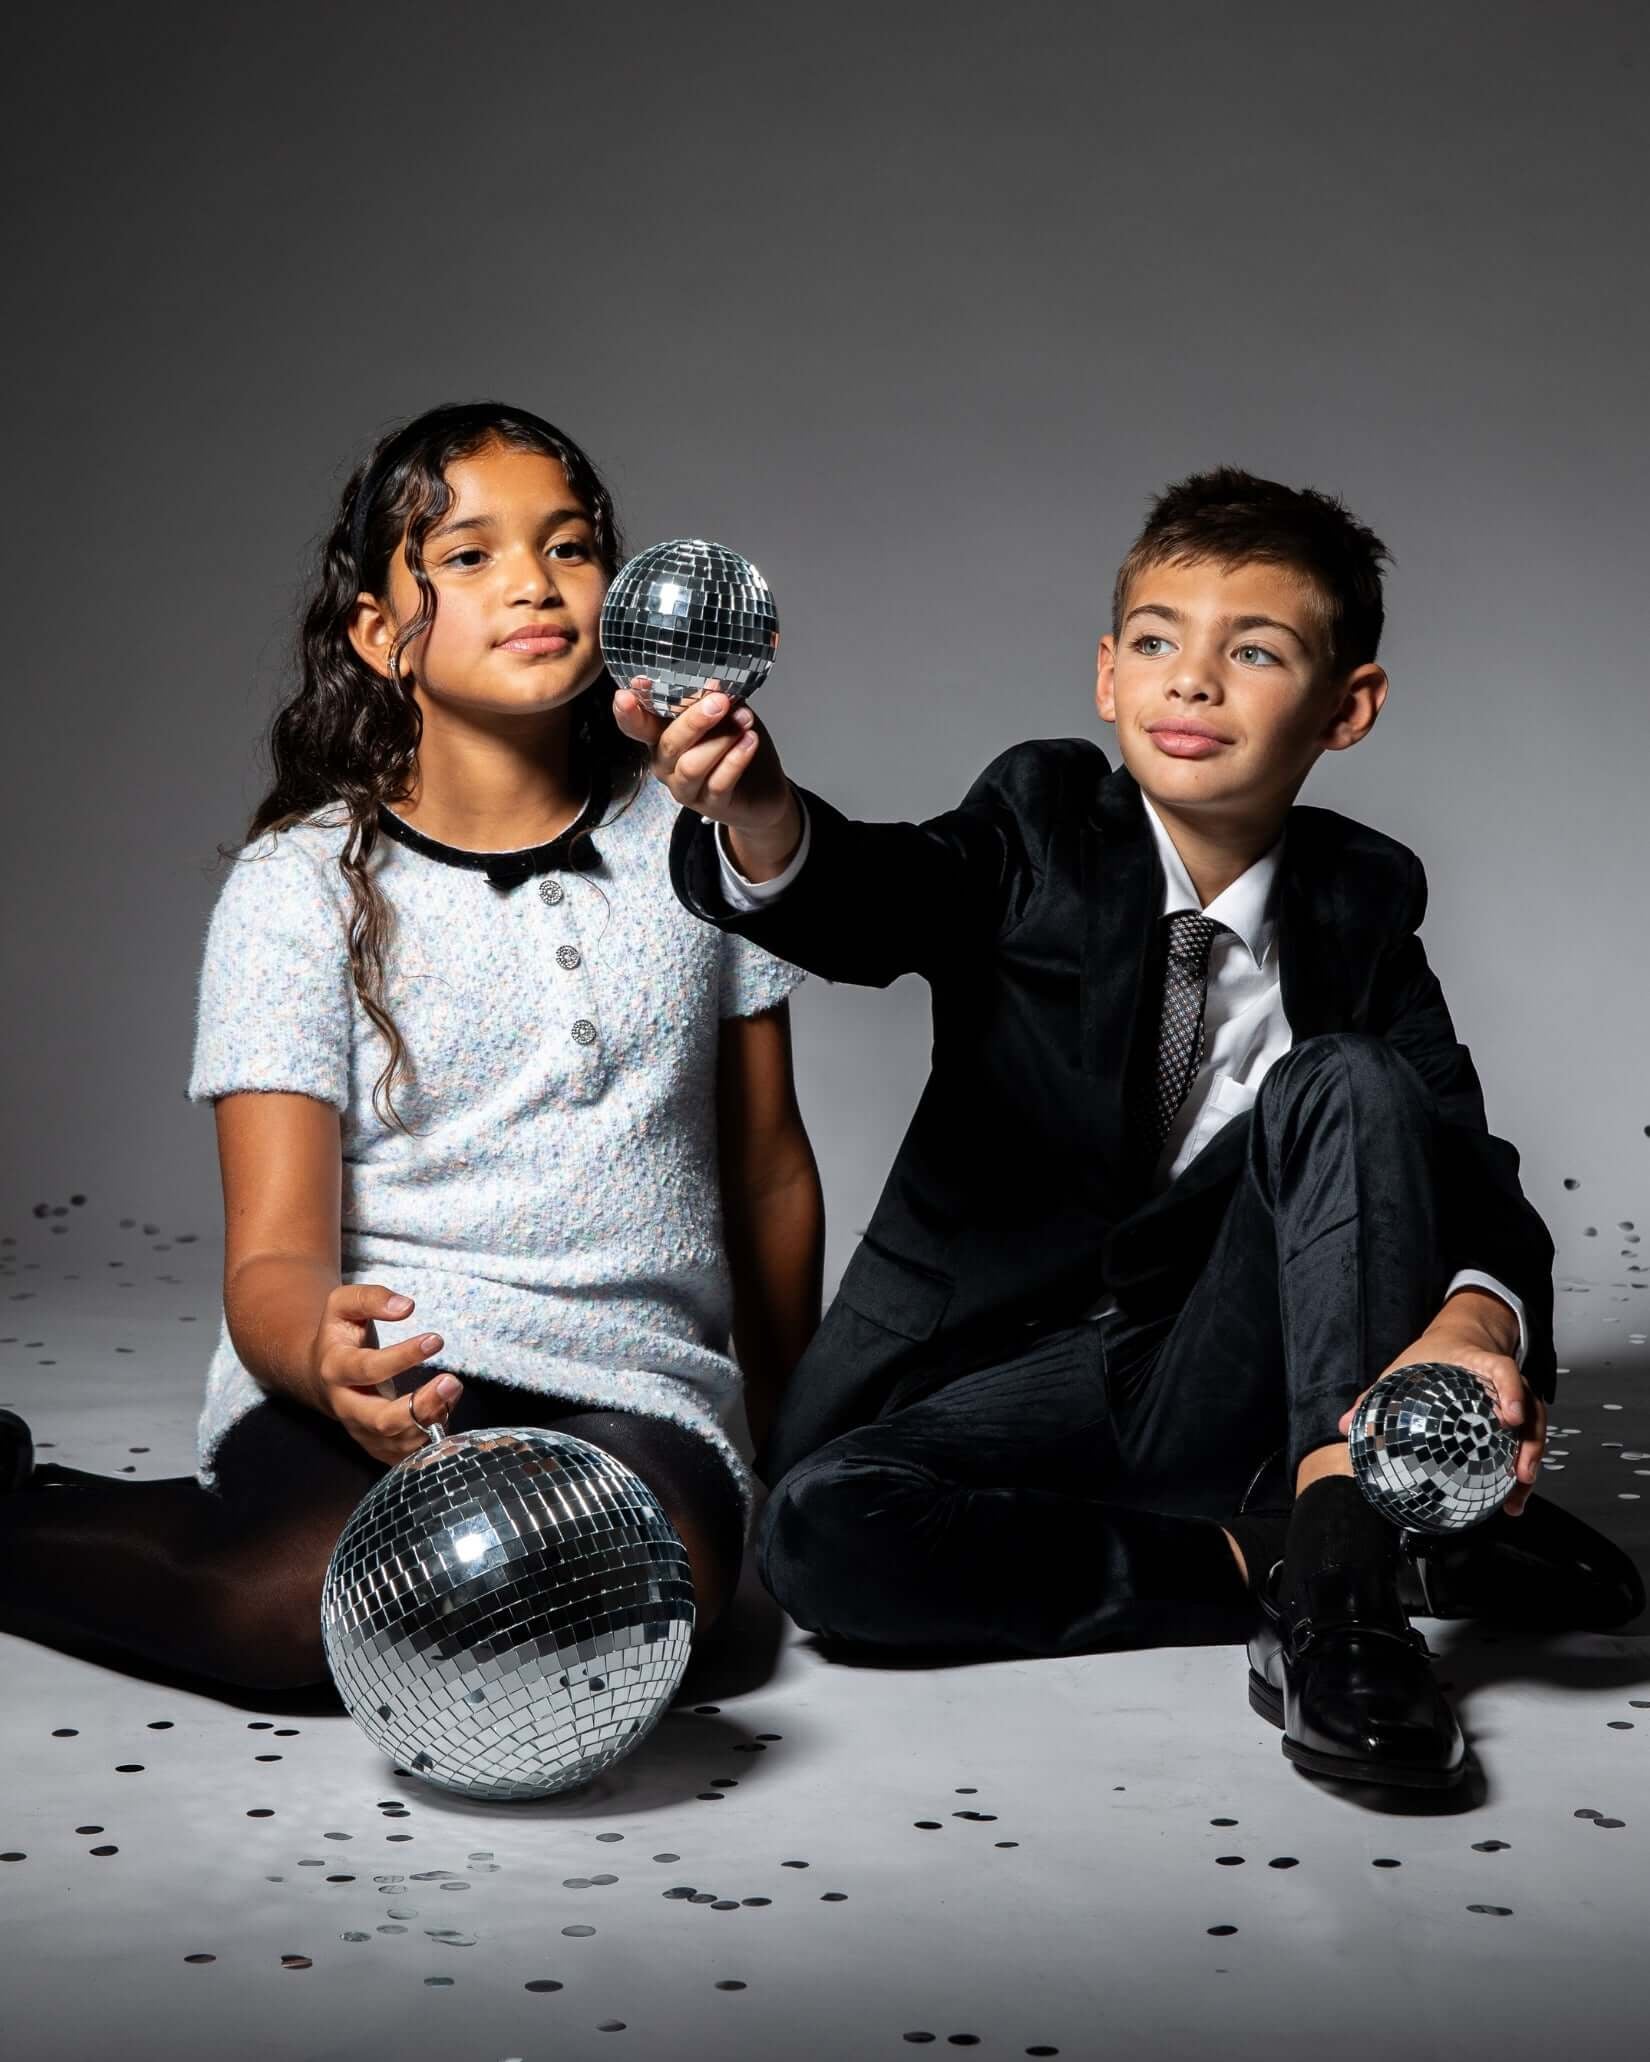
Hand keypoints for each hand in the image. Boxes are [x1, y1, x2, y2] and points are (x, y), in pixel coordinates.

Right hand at [307, 1283, 462, 1465]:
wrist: (321, 1374)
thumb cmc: (340, 1335)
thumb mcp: (343, 1305)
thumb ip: (371, 1298)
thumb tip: (405, 1306)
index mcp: (336, 1369)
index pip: (369, 1369)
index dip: (403, 1356)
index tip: (436, 1339)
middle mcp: (346, 1406)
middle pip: (382, 1420)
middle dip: (420, 1405)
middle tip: (451, 1381)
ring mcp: (361, 1431)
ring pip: (399, 1439)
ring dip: (432, 1418)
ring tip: (453, 1388)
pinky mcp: (377, 1446)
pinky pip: (407, 1451)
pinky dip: (431, 1434)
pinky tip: (446, 1407)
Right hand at [612, 677, 801, 875]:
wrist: (763, 792)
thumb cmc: (735, 747)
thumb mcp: (724, 717)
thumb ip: (712, 702)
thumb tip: (711, 685)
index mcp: (661, 738)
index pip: (636, 726)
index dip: (630, 711)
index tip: (633, 688)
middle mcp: (666, 765)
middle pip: (669, 743)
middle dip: (694, 720)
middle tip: (720, 700)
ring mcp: (686, 789)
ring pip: (691, 766)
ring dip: (720, 740)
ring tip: (745, 720)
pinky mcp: (712, 805)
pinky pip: (718, 783)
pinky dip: (735, 760)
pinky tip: (750, 740)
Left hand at [1336, 1325, 1545, 1516]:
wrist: (1461, 1340)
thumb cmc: (1433, 1355)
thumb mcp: (1403, 1368)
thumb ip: (1375, 1396)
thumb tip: (1344, 1426)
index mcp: (1481, 1363)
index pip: (1504, 1370)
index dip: (1511, 1390)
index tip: (1510, 1417)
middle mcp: (1506, 1383)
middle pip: (1531, 1409)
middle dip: (1531, 1442)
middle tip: (1521, 1473)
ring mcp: (1516, 1400)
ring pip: (1534, 1430)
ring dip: (1531, 1462)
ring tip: (1518, 1494)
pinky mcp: (1517, 1417)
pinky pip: (1525, 1441)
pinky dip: (1522, 1468)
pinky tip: (1511, 1497)